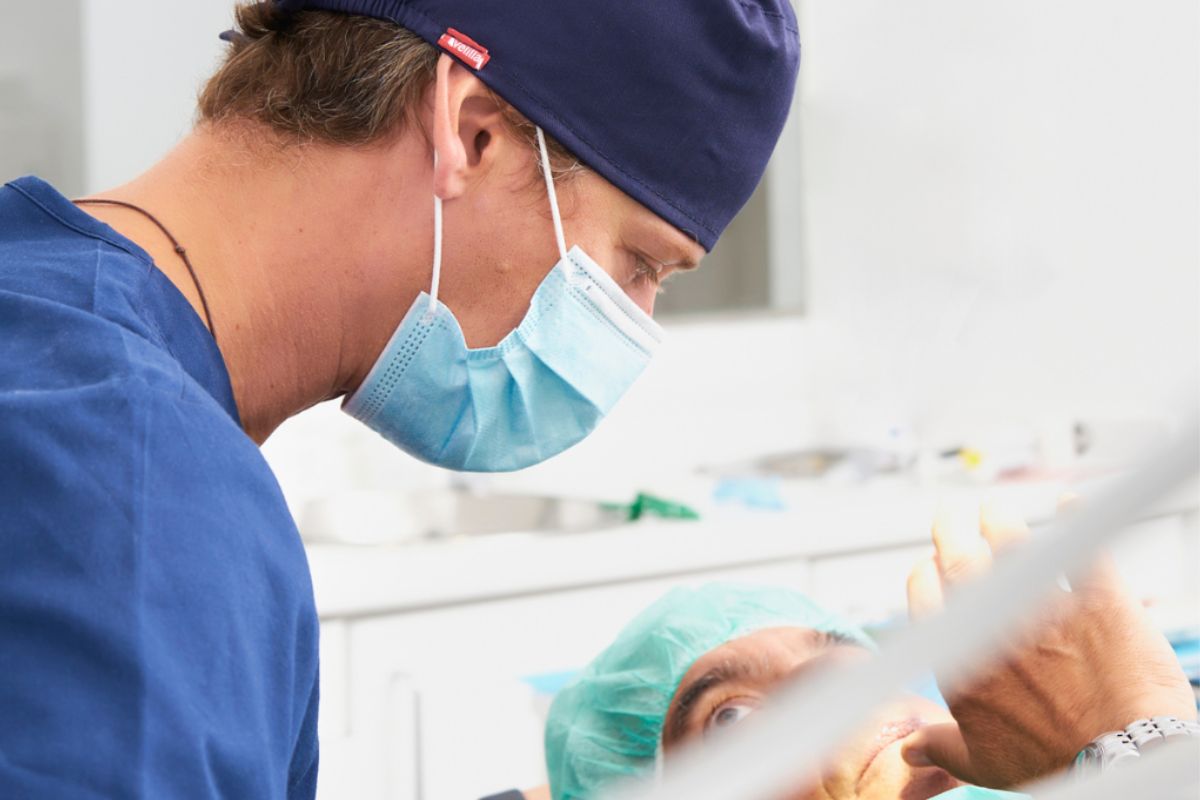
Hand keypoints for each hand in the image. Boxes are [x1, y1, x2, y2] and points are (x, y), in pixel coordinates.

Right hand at [901, 501, 1195, 787]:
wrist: (1122, 759)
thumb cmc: (1052, 765)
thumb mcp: (983, 763)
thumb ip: (943, 748)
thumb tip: (913, 751)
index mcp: (962, 661)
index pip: (926, 596)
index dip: (925, 574)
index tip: (930, 565)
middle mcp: (996, 626)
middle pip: (959, 559)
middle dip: (949, 530)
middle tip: (949, 516)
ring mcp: (1045, 607)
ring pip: (1012, 545)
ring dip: (999, 520)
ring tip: (995, 510)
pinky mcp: (1097, 598)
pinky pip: (1081, 546)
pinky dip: (1074, 519)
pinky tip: (1068, 506)